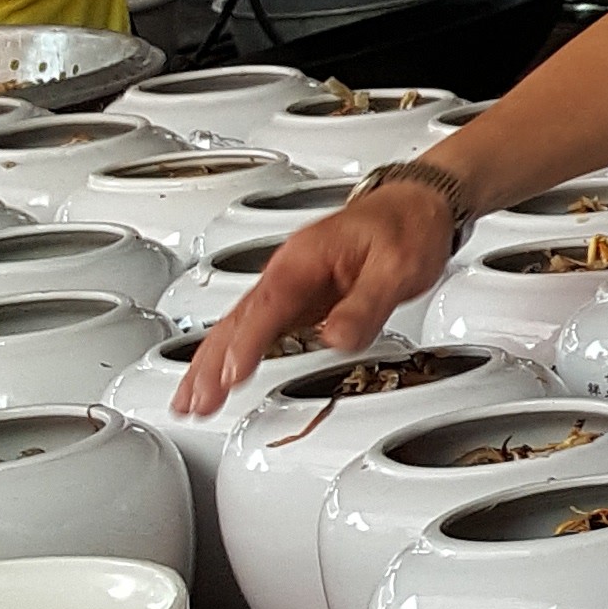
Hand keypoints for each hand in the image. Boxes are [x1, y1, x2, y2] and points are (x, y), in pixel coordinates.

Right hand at [174, 185, 450, 411]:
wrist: (418, 205)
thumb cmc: (407, 226)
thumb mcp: (398, 266)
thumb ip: (366, 304)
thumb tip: (337, 338)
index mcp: (305, 259)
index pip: (267, 306)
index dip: (246, 343)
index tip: (230, 375)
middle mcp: (289, 271)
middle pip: (238, 320)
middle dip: (209, 362)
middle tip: (193, 402)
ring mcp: (291, 286)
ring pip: (239, 326)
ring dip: (210, 363)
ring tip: (189, 400)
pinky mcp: (300, 299)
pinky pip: (258, 329)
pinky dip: (234, 353)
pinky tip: (222, 376)